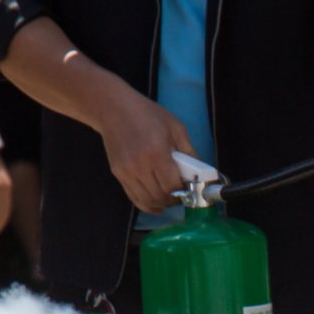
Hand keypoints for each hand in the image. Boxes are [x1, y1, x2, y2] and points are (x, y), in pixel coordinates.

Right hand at [97, 87, 193, 212]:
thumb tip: (200, 174)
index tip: (190, 189)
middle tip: (183, 195)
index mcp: (157, 153)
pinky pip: (134, 197)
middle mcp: (140, 166)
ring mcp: (126, 172)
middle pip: (160, 197)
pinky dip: (148, 204)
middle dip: (175, 200)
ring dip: (162, 204)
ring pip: (147, 201)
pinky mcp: (118, 174)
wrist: (113, 108)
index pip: (172, 186)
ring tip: (171, 198)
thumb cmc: (147, 114)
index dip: (184, 192)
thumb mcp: (176, 127)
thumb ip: (189, 152)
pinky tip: (157, 204)